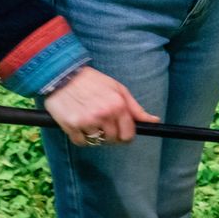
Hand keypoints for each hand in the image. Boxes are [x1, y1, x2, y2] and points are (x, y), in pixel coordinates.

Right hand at [43, 66, 158, 145]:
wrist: (63, 74)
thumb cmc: (92, 81)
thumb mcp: (118, 89)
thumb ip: (135, 108)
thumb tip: (155, 121)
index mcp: (118, 105)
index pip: (128, 135)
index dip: (125, 135)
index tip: (120, 132)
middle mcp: (104, 114)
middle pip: (113, 140)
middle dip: (110, 135)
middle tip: (102, 123)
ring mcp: (87, 121)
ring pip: (97, 142)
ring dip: (94, 135)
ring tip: (90, 120)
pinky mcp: (71, 126)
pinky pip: (81, 142)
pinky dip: (81, 137)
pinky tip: (79, 123)